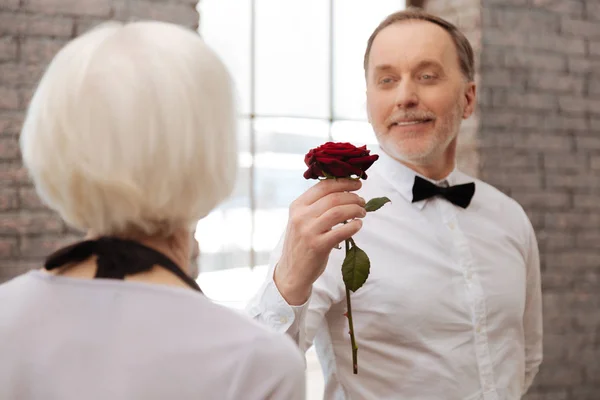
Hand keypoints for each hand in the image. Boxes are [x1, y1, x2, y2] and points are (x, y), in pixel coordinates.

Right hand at [274, 179, 365, 304]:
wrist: (292, 272)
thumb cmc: (301, 244)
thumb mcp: (301, 220)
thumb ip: (315, 206)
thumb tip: (343, 190)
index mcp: (297, 206)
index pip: (323, 186)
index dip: (343, 182)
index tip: (356, 183)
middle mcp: (301, 216)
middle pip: (334, 198)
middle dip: (353, 197)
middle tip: (362, 201)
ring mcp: (309, 231)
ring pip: (339, 212)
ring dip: (355, 210)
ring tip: (362, 212)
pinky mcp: (318, 246)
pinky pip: (341, 232)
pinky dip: (354, 226)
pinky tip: (358, 225)